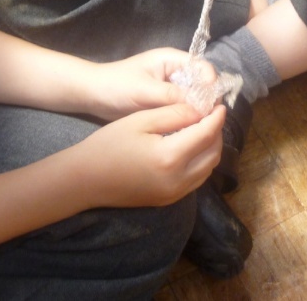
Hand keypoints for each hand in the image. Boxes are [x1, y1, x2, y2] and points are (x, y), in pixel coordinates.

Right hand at [75, 104, 223, 207]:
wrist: (85, 179)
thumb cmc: (109, 144)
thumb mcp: (141, 120)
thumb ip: (174, 114)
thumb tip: (200, 110)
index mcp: (171, 157)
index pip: (206, 134)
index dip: (216, 118)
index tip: (220, 105)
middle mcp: (178, 180)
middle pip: (213, 154)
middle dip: (217, 133)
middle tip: (212, 115)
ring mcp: (174, 194)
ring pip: (207, 170)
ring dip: (211, 149)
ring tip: (204, 129)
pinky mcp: (168, 201)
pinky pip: (196, 181)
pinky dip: (201, 163)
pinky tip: (191, 149)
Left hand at [89, 49, 215, 119]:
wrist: (93, 96)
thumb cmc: (117, 86)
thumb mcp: (145, 90)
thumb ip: (173, 96)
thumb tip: (202, 107)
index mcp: (172, 60)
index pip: (204, 69)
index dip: (211, 86)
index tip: (210, 107)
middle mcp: (176, 73)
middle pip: (202, 85)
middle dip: (206, 102)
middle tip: (205, 123)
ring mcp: (171, 89)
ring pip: (194, 99)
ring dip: (197, 112)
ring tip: (197, 129)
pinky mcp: (165, 103)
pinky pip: (183, 110)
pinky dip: (187, 119)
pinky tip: (186, 131)